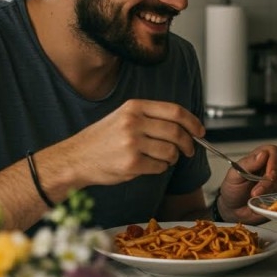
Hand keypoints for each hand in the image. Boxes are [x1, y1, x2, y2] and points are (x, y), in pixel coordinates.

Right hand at [45, 99, 201, 188]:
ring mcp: (132, 144)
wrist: (76, 158)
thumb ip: (150, 117)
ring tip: (163, 159)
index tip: (200, 130)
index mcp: (134, 107)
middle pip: (176, 132)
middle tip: (189, 150)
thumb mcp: (123, 116)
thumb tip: (183, 125)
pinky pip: (159, 167)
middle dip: (188, 144)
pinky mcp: (131, 164)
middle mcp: (133, 123)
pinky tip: (148, 166)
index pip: (174, 111)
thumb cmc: (101, 139)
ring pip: (170, 151)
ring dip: (172, 158)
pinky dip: (159, 169)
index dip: (192, 122)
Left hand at [217, 145, 276, 222]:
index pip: (274, 151)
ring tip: (254, 198)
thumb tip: (263, 154)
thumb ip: (248, 163)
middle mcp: (271, 167)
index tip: (269, 175)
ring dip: (269, 192)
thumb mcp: (234, 175)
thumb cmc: (232, 189)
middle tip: (255, 193)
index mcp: (259, 157)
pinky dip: (274, 200)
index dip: (274, 162)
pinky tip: (263, 202)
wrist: (233, 208)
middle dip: (268, 182)